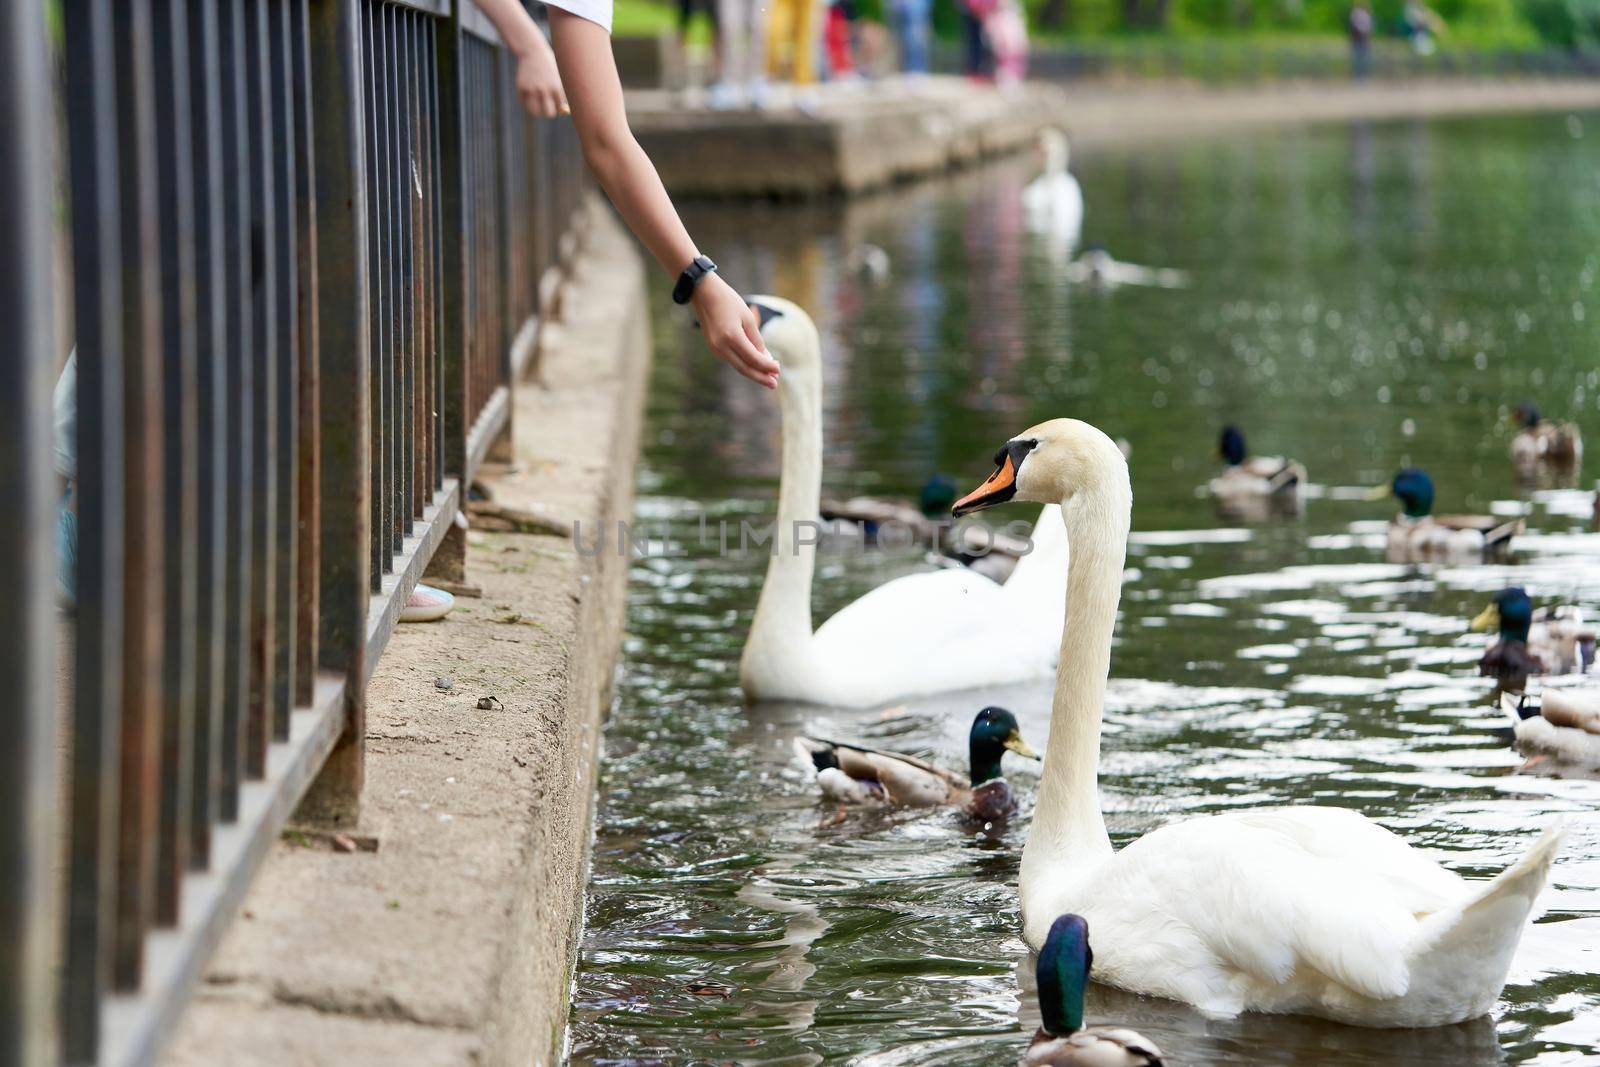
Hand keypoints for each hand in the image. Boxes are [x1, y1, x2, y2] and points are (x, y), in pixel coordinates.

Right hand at [513, 32, 567, 117]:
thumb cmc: (550, 67)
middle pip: (548, 113)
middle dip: (548, 113)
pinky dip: (525, 100)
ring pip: (534, 111)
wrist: (533, 52)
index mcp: (557, 88)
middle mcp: (544, 90)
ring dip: (536, 110)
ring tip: (537, 103)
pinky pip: (523, 102)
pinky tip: (528, 91)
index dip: (557, 107)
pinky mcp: (521, 88)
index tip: (554, 103)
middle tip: (546, 109)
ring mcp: (532, 89)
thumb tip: (564, 112)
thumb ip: (562, 95)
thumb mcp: (559, 79)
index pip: (558, 108)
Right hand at [690, 273, 780, 388]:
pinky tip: (755, 365)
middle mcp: (721, 346)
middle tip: (775, 384)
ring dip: (754, 372)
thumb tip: (766, 359)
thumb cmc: (729, 302)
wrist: (704, 293)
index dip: (767, 366)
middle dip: (761, 377)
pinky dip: (745, 364)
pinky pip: (732, 360)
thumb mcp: (747, 318)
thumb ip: (757, 340)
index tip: (779, 370)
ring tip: (769, 376)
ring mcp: (715, 348)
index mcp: (732, 337)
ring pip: (738, 366)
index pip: (753, 359)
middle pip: (745, 368)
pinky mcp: (713, 347)